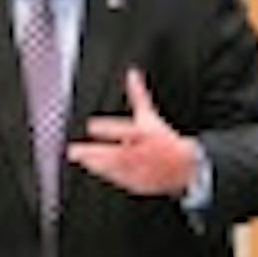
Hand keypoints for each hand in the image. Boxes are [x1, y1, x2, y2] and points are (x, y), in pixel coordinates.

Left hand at [68, 69, 195, 196]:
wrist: (184, 166)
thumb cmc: (162, 138)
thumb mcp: (149, 116)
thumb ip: (138, 96)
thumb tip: (132, 73)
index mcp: (145, 135)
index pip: (124, 130)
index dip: (107, 128)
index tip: (90, 125)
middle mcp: (142, 153)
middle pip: (115, 153)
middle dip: (94, 153)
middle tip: (74, 150)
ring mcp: (141, 170)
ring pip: (115, 168)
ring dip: (96, 164)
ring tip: (81, 159)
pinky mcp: (139, 182)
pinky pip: (120, 179)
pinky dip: (106, 174)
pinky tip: (92, 168)